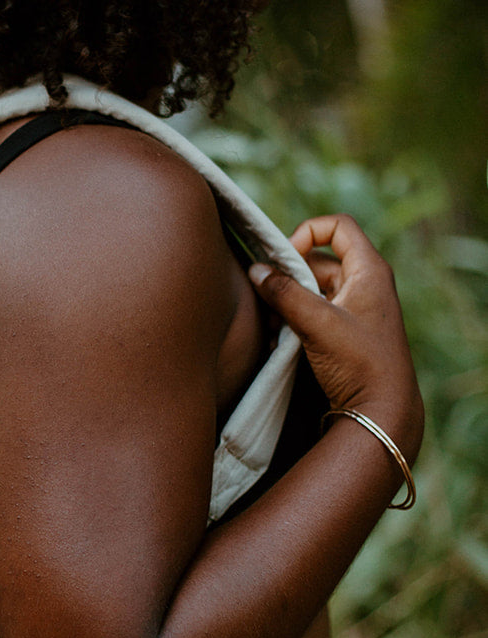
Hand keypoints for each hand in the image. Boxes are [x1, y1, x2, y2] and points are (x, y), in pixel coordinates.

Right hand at [248, 214, 422, 462]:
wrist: (381, 411)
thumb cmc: (359, 363)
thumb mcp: (317, 323)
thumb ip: (283, 293)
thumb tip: (256, 270)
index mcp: (370, 270)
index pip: (338, 226)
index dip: (308, 233)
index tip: (287, 258)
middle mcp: (365, 283)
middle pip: (318, 258)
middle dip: (289, 275)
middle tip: (270, 297)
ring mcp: (356, 308)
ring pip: (312, 287)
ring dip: (288, 299)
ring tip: (273, 322)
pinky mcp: (345, 330)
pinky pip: (314, 310)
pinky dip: (294, 317)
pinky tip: (278, 336)